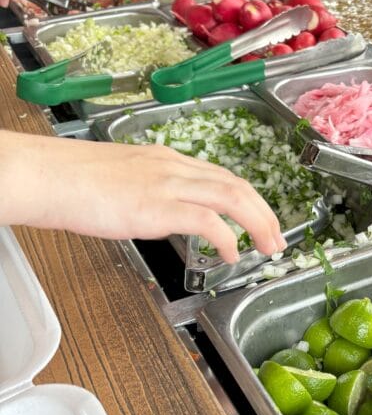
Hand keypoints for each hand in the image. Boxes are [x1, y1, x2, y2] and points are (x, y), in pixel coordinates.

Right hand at [0, 132, 285, 262]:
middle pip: (237, 185)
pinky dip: (227, 237)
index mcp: (168, 160)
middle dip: (265, 212)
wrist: (49, 176)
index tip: (262, 218)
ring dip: (258, 223)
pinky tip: (232, 255)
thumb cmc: (74, 181)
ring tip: (269, 247)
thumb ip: (151, 194)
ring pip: (232, 197)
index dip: (250, 198)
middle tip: (278, 238)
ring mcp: (169, 184)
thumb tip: (165, 215)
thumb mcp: (124, 180)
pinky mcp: (159, 206)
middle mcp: (175, 167)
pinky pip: (208, 221)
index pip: (222, 176)